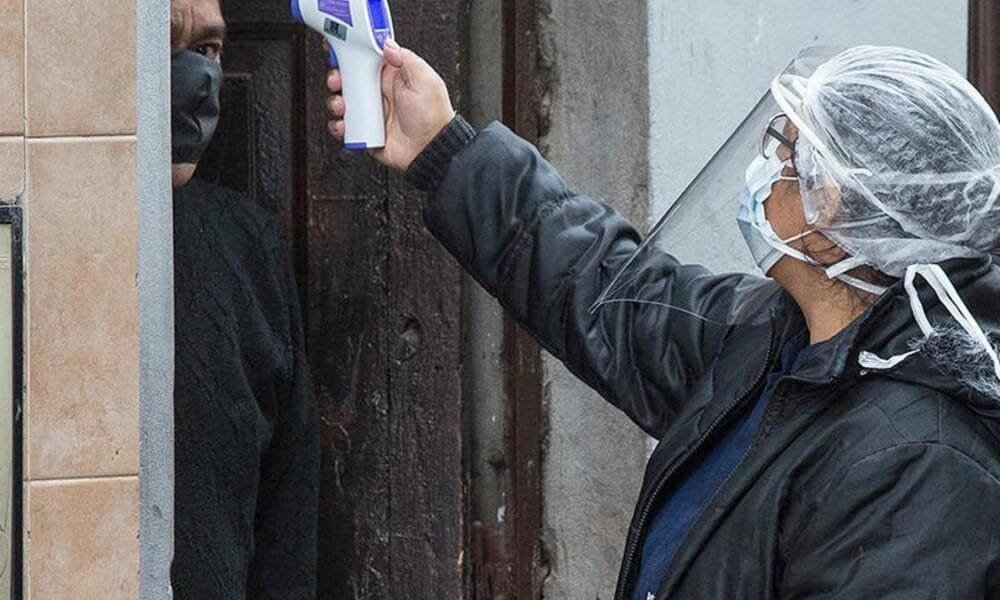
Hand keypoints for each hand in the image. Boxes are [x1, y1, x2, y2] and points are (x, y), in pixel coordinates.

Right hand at [327, 40, 455, 171]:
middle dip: (337, 78)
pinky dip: (338, 126)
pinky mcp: (365, 132)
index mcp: (392, 78)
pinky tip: (343, 125)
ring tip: (341, 106)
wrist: (430, 149)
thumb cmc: (433, 116)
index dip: (351, 56)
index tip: (339, 52)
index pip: (366, 61)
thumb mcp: (425, 80)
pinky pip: (345, 127)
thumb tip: (387, 45)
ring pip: (344, 103)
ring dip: (336, 102)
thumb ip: (406, 59)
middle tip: (336, 80)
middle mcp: (380, 94)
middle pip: (349, 80)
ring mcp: (371, 113)